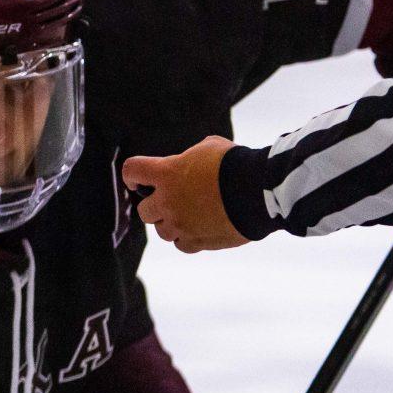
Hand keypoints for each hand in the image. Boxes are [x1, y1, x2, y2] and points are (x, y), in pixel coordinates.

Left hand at [120, 136, 248, 253]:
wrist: (260, 191)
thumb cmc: (236, 164)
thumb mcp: (209, 147)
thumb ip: (190, 158)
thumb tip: (189, 165)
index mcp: (167, 174)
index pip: (132, 171)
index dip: (133, 176)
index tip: (137, 181)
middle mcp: (168, 201)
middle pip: (144, 211)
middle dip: (155, 205)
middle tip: (171, 200)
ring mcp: (181, 224)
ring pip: (163, 231)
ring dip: (172, 223)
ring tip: (191, 214)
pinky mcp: (198, 241)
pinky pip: (183, 245)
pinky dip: (188, 238)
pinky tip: (201, 228)